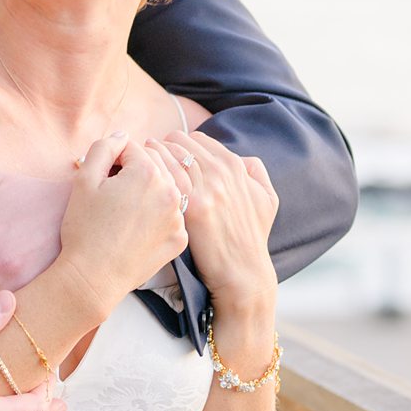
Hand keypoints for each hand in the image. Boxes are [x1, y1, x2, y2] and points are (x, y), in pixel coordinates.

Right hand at [57, 131, 188, 307]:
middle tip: (113, 196)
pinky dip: (157, 217)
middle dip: (134, 174)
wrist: (93, 277)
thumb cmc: (85, 228)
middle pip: (154, 167)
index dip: (114, 161)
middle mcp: (171, 192)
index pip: (134, 149)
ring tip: (125, 212)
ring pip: (165, 190)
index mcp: (149, 173)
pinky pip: (171, 216)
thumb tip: (122, 136)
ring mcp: (178, 218)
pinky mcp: (180, 239)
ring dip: (149, 193)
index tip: (104, 180)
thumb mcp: (84, 179)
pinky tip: (138, 229)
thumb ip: (104, 147)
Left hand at [159, 131, 276, 313]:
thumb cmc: (252, 237)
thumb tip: (240, 158)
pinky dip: (152, 171)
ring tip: (142, 165)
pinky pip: (165, 175)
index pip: (198, 139)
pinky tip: (143, 179)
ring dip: (153, 156)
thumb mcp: (267, 199)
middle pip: (180, 142)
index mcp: (236, 166)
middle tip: (149, 158)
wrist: (243, 272)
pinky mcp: (192, 207)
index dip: (181, 146)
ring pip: (169, 154)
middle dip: (163, 148)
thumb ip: (256, 171)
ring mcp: (207, 188)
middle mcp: (221, 172)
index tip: (170, 157)